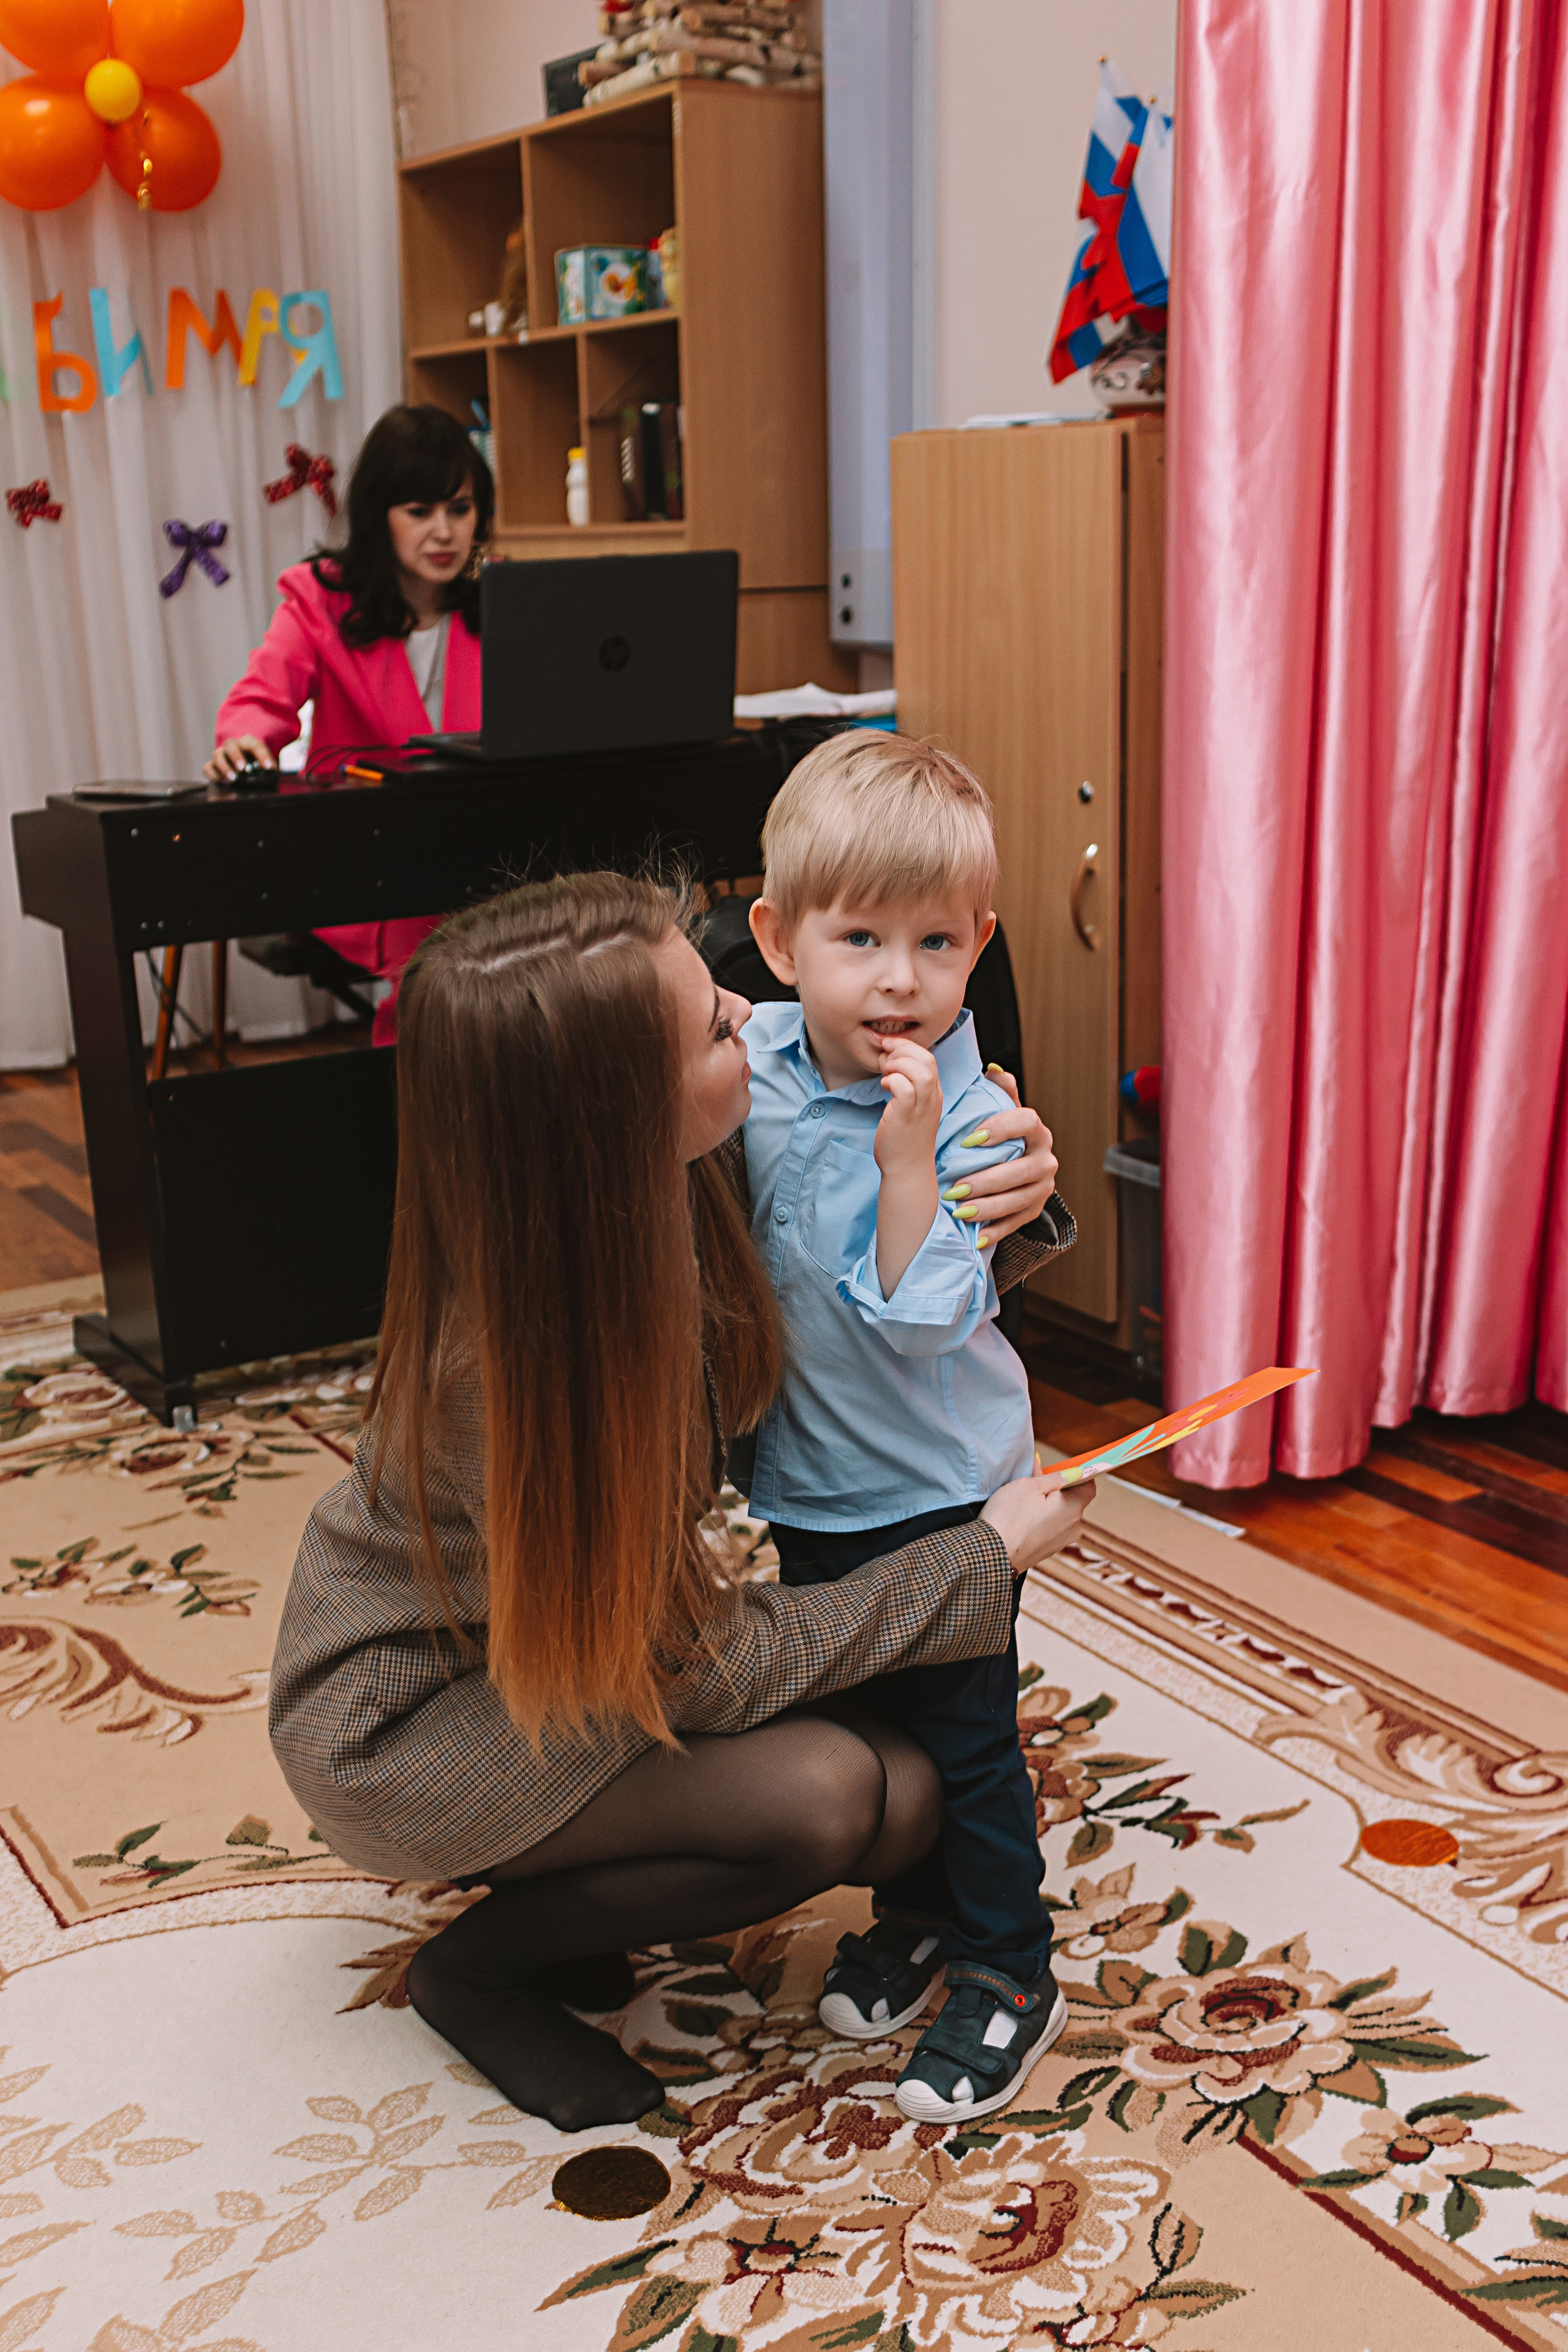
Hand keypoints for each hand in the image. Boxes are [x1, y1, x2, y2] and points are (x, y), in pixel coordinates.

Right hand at [204, 734, 273, 783]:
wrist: (243, 769)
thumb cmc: (256, 766)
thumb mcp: (266, 766)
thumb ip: (270, 770)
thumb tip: (272, 775)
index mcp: (248, 743)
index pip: (255, 745)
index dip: (262, 756)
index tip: (269, 768)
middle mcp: (233, 746)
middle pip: (231, 745)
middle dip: (236, 756)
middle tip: (242, 769)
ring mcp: (221, 755)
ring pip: (217, 755)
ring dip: (224, 767)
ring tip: (233, 779)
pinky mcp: (212, 766)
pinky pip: (208, 768)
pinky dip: (214, 775)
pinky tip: (222, 782)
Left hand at [873, 1037, 942, 1176]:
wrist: (907, 1170)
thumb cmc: (904, 1139)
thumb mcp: (911, 1108)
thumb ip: (907, 1086)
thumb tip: (888, 1063)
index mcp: (934, 1094)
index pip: (928, 1058)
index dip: (907, 1047)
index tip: (888, 1047)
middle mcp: (932, 1099)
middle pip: (927, 1059)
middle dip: (903, 1049)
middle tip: (884, 1055)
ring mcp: (921, 1109)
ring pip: (921, 1072)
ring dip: (899, 1063)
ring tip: (886, 1070)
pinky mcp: (906, 1117)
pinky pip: (904, 1088)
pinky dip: (893, 1080)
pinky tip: (884, 1086)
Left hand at [949, 1067, 1056, 1246]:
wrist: (1016, 1167)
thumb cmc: (1000, 1136)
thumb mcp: (1001, 1112)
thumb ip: (999, 1092)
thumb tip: (993, 1070)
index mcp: (1037, 1131)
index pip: (1027, 1122)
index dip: (1001, 1128)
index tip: (970, 1139)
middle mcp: (1046, 1159)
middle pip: (1020, 1170)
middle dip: (986, 1180)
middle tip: (954, 1187)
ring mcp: (1043, 1186)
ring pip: (1018, 1200)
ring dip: (988, 1208)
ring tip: (959, 1212)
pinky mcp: (1035, 1210)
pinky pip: (1017, 1223)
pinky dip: (996, 1231)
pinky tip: (975, 1236)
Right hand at [981, 1467, 1095, 1575]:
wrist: (991, 1555)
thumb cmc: (1008, 1518)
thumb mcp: (1028, 1486)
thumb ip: (1051, 1478)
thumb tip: (1064, 1471)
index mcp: (1073, 1508)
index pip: (1089, 1486)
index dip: (1078, 1475)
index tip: (1062, 1469)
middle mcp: (1073, 1527)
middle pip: (1073, 1501)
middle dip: (1057, 1489)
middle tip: (1035, 1480)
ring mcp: (1061, 1542)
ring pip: (1061, 1515)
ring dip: (1048, 1505)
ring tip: (1025, 1500)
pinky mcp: (1047, 1551)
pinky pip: (1051, 1528)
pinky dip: (1042, 1519)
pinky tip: (1023, 1516)